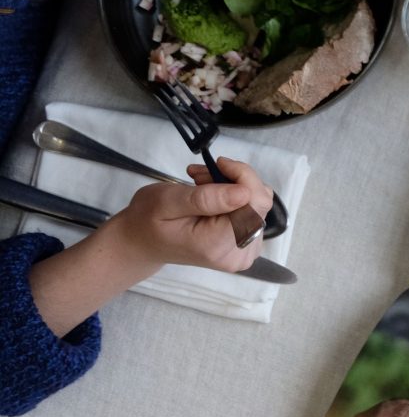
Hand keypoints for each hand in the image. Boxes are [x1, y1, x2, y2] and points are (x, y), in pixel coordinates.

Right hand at [113, 157, 272, 272]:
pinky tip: (210, 197)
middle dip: (233, 180)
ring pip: (256, 204)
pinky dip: (233, 197)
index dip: (243, 176)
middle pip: (259, 203)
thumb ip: (206, 198)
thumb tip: (245, 193)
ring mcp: (244, 251)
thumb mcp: (167, 202)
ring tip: (200, 185)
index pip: (255, 203)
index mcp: (217, 245)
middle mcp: (238, 253)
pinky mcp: (246, 245)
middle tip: (200, 175)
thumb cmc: (148, 221)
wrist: (142, 243)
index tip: (219, 163)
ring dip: (231, 187)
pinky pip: (252, 211)